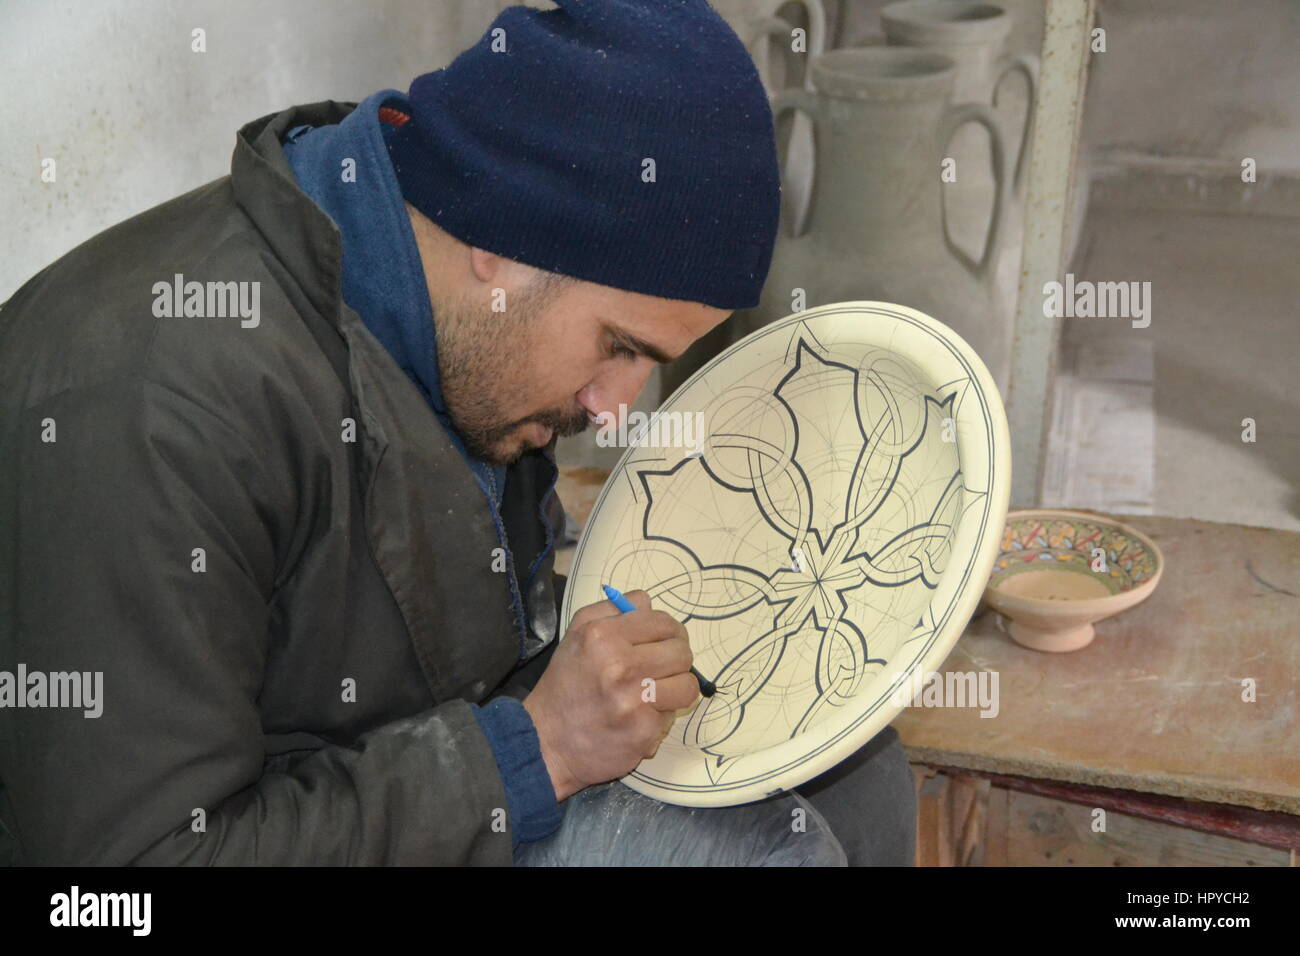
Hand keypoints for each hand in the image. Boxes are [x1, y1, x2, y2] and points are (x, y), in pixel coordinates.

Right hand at [523, 590, 698, 800]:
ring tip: (653, 693)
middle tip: (659, 668)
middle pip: (682, 653)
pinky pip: (673, 716)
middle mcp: (620, 666)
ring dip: (674, 689)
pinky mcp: (644, 732)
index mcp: (603, 636)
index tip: (662, 642)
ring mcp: (634, 702)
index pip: (663, 623)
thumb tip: (647, 604)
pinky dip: (659, 717)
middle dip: (675, 660)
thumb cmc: (566, 684)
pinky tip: (638, 717)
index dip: (668, 632)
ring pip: (687, 686)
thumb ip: (612, 609)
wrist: (547, 740)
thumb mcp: (577, 633)